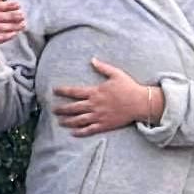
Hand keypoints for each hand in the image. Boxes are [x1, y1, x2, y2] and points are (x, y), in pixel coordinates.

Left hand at [52, 58, 167, 136]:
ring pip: (78, 120)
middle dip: (61, 109)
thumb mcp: (116, 74)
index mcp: (95, 92)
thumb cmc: (129, 87)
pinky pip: (89, 130)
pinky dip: (80, 132)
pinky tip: (72, 133)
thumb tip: (92, 59)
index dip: (62, 91)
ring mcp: (98, 116)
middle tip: (53, 109)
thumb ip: (102, 67)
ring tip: (59, 122)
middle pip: (73, 108)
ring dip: (67, 121)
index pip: (74, 92)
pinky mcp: (104, 125)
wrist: (140, 103)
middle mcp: (94, 105)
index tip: (54, 90)